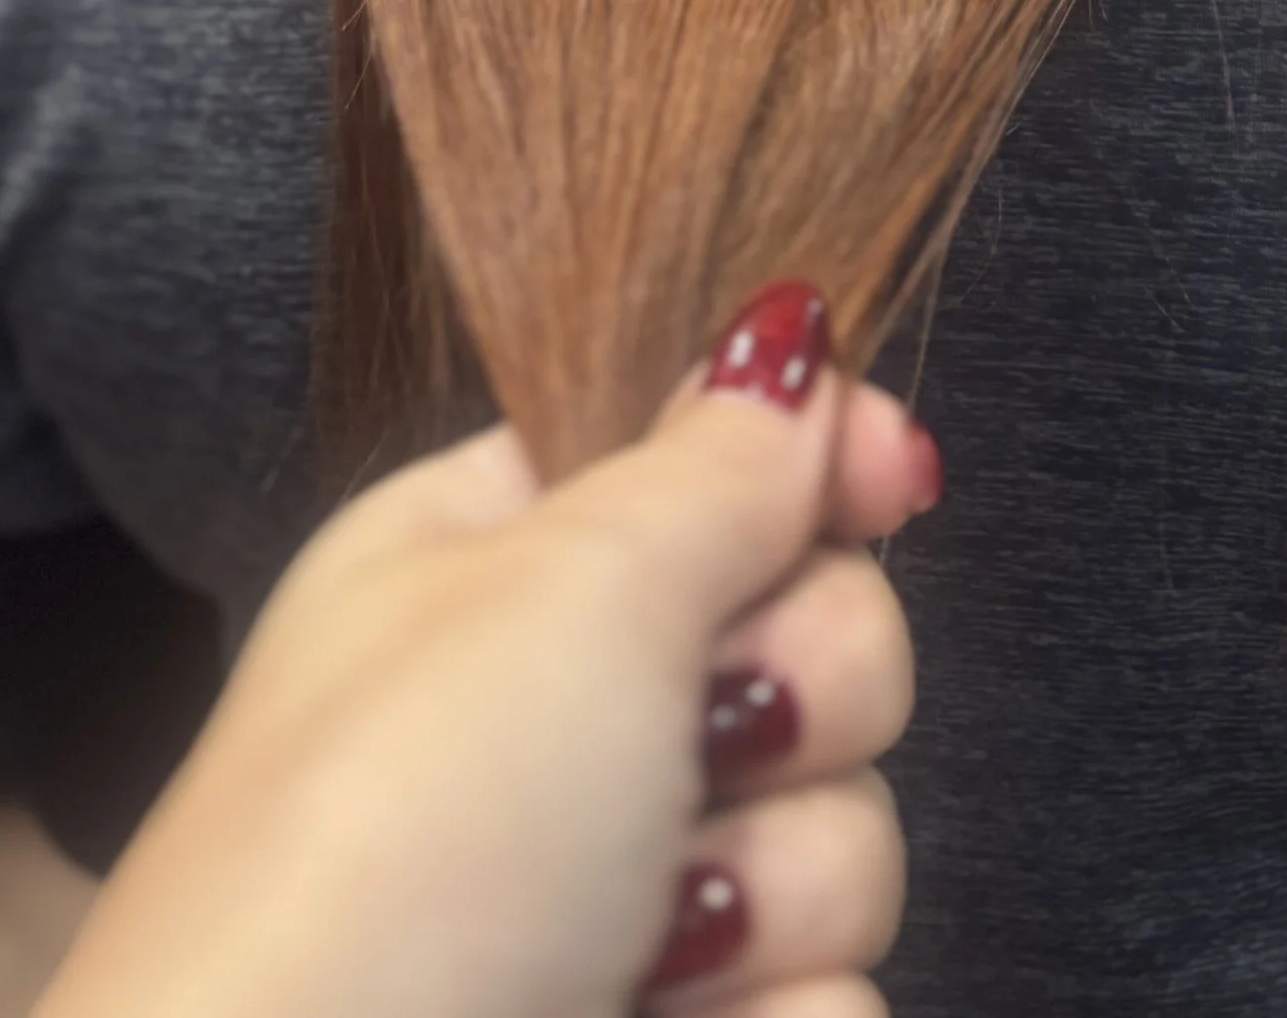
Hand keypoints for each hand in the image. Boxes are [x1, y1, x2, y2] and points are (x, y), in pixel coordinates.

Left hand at [34, 280, 936, 1017]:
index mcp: (497, 560)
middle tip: (693, 745)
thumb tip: (787, 337)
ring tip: (640, 938)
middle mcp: (564, 716)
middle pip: (821, 643)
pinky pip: (832, 1002)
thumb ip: (713, 463)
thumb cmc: (397, 844)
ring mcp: (620, 896)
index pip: (710, 459)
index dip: (816, 459)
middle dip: (799, 700)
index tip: (889, 480)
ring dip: (772, 889)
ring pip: (845, 839)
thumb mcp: (563, 588)